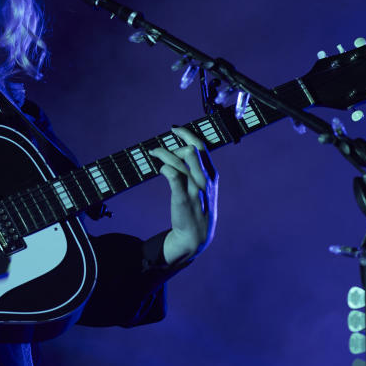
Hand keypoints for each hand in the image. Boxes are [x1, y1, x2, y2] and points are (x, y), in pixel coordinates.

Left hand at [149, 126, 217, 265]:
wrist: (197, 235)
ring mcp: (195, 189)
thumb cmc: (199, 208)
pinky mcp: (183, 198)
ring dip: (164, 153)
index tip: (174, 129)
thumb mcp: (205, 188)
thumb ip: (198, 170)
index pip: (202, 146)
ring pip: (180, 160)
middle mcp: (205, 180)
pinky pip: (173, 175)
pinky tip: (161, 169)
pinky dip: (165, 167)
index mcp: (212, 175)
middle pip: (191, 150)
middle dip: (174, 145)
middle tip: (162, 150)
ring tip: (153, 153)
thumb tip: (184, 150)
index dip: (187, 134)